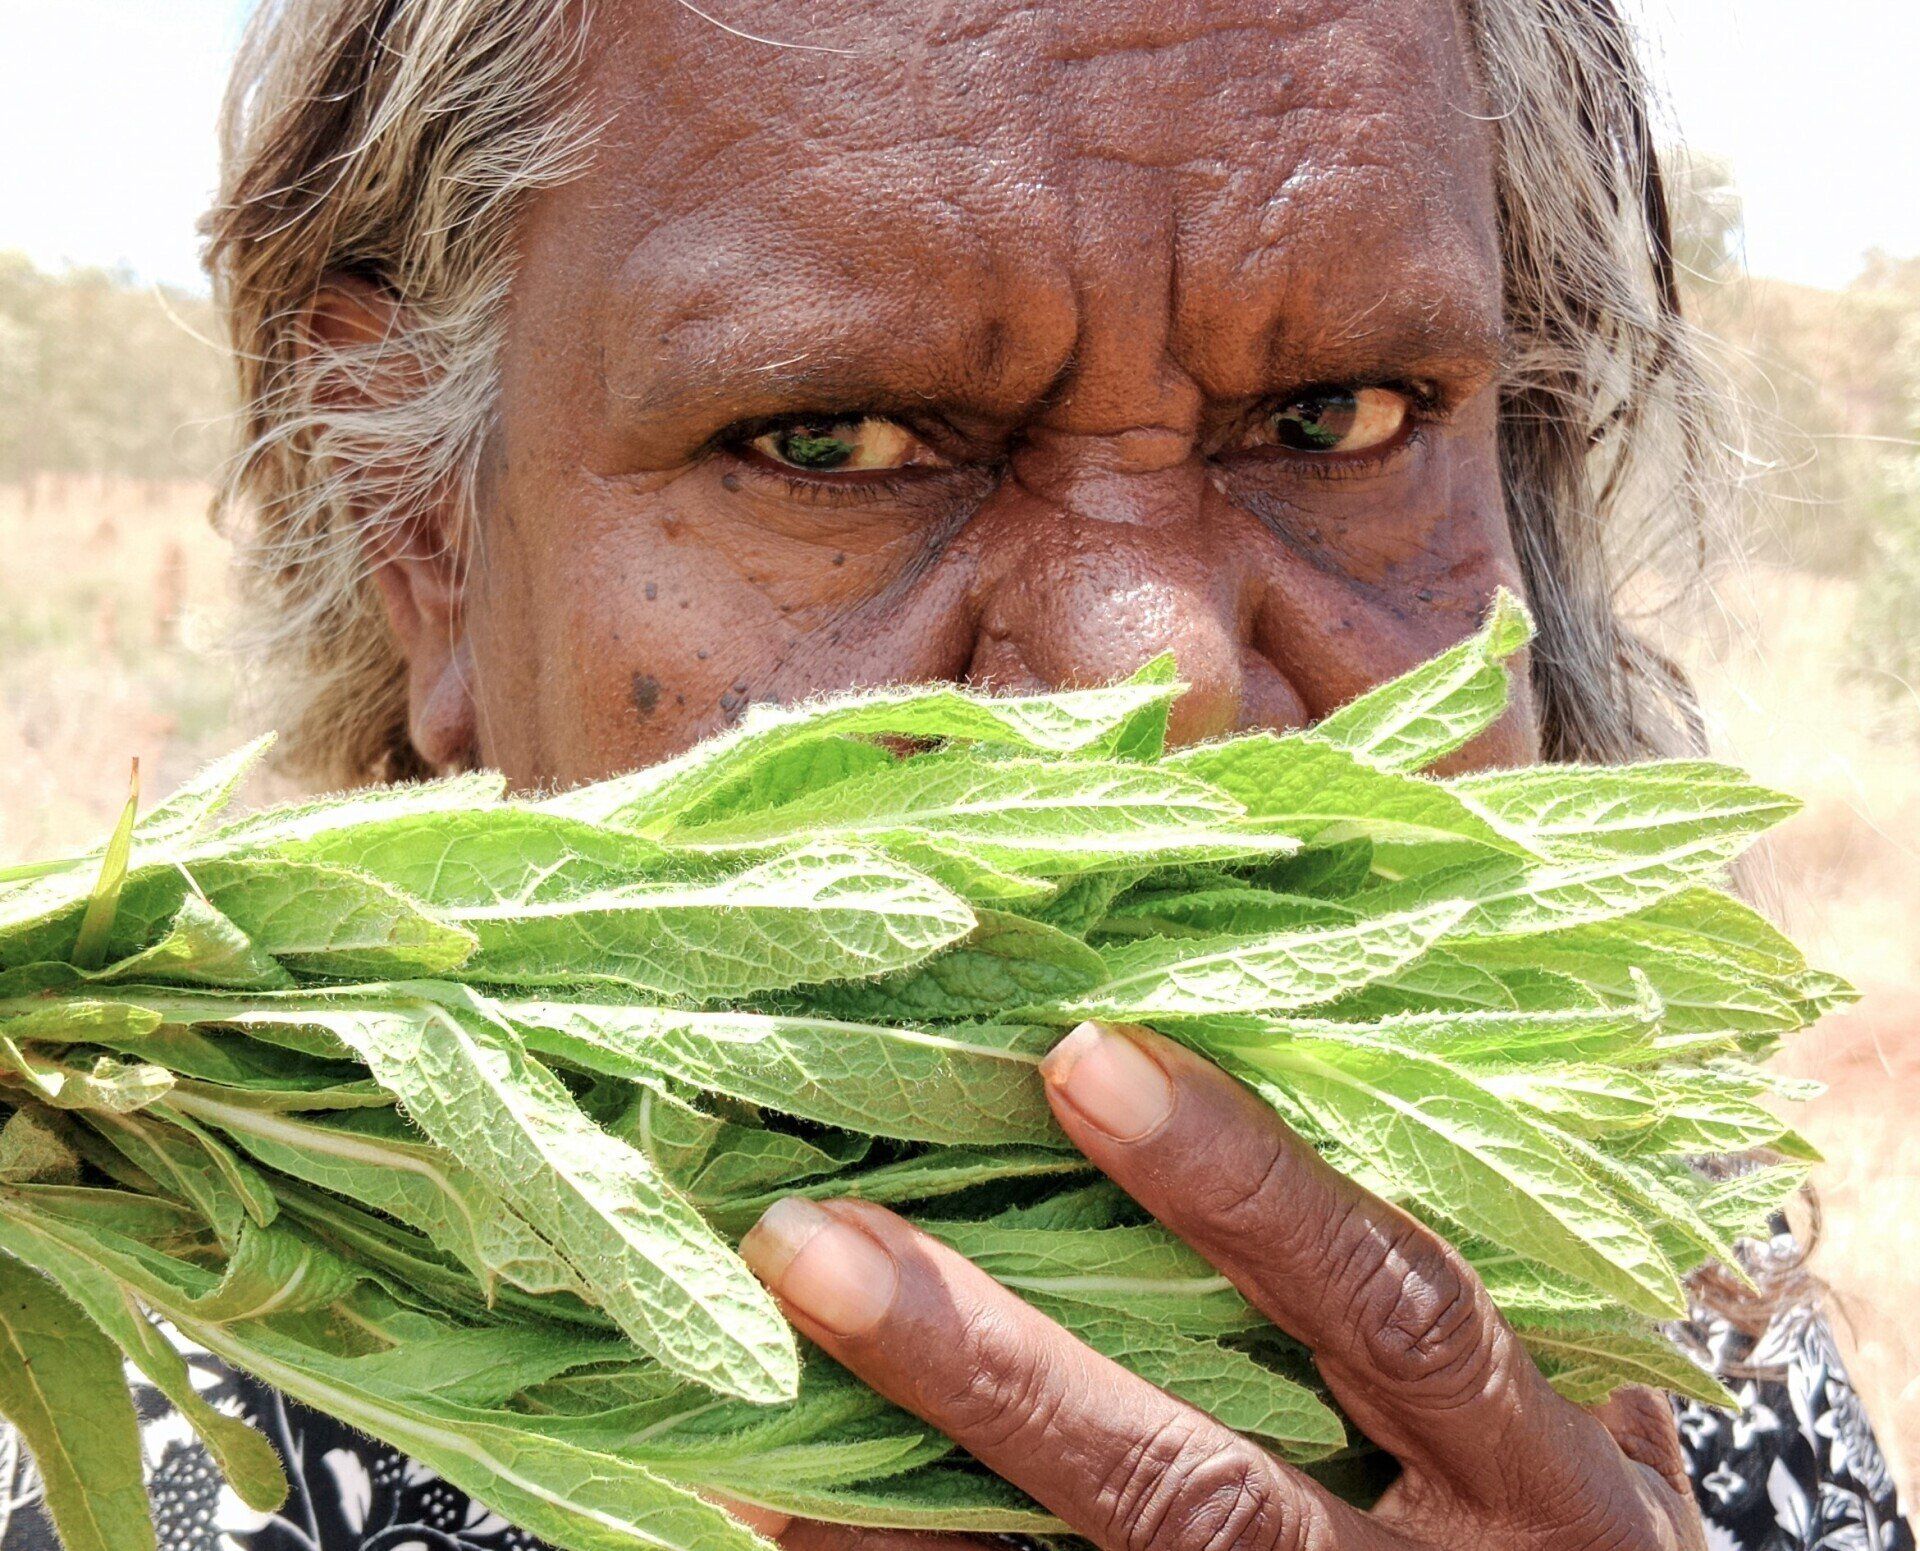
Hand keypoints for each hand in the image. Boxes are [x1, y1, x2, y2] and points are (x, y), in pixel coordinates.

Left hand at [737, 1021, 1706, 1550]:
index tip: (1081, 1061)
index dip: (1245, 1188)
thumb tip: (1333, 1027)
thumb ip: (1479, 1263)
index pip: (1392, 1307)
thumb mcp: (1592, 1404)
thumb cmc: (1573, 1533)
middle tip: (812, 1243)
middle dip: (996, 1369)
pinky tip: (792, 1507)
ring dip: (904, 1501)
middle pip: (1194, 1487)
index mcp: (1541, 1476)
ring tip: (752, 1387)